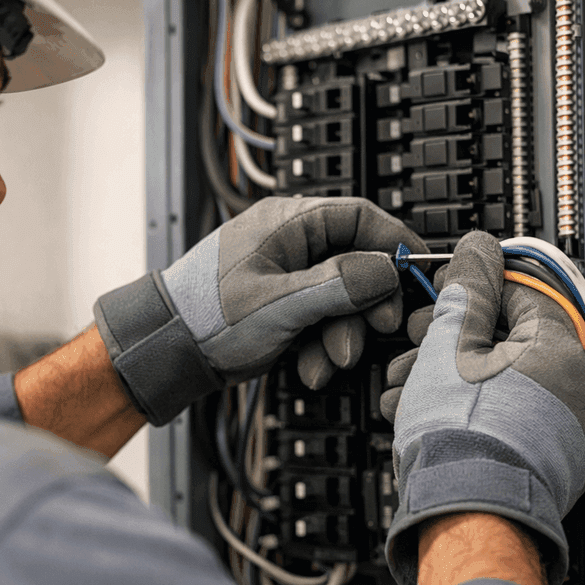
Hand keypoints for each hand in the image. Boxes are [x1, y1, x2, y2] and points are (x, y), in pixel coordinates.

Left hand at [94, 197, 425, 425]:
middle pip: (356, 264)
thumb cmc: (205, 316)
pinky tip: (308, 367)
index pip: (361, 217)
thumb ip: (338, 285)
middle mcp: (290, 243)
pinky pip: (319, 321)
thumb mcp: (281, 302)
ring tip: (327, 361)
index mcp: (287, 223)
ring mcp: (286, 276)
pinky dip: (319, 346)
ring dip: (341, 335)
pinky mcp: (282, 306)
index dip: (394, 244)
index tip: (418, 273)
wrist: (165, 351)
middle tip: (376, 329)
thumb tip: (386, 270)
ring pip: (340, 299)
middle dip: (365, 305)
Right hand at [381, 231, 584, 584]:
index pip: (520, 295)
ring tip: (410, 391)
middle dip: (453, 344)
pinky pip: (517, 420)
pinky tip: (433, 418)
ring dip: (455, 380)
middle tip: (416, 350)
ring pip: (508, 383)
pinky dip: (478, 413)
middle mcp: (580, 389)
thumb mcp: (450, 346)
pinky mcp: (558, 462)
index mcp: (562, 350)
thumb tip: (477, 251)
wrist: (469, 515)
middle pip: (510, 343)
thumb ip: (467, 291)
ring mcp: (573, 430)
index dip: (472, 295)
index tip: (445, 303)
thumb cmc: (462, 439)